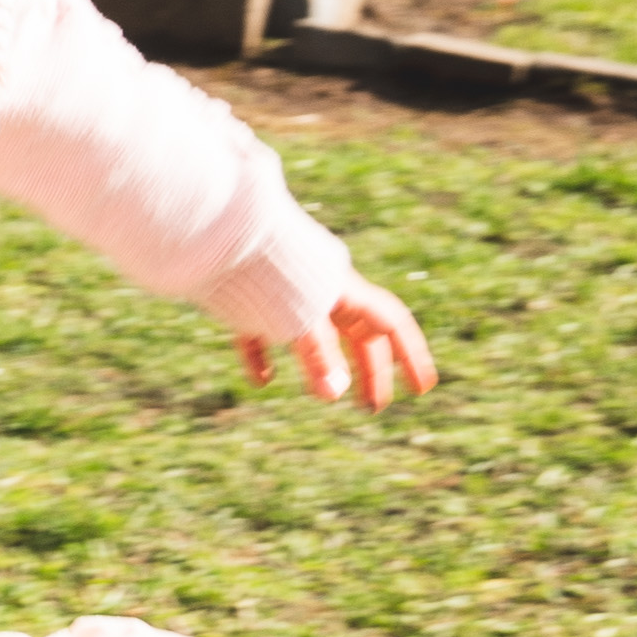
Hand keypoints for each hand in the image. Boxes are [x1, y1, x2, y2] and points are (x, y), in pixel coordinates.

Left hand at [239, 275, 439, 410]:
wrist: (214, 228)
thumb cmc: (266, 271)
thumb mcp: (299, 318)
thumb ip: (319, 356)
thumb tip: (334, 394)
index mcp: (344, 292)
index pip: (390, 324)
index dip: (410, 354)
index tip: (423, 387)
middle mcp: (321, 293)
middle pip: (356, 335)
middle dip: (370, 371)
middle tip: (373, 407)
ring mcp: (286, 297)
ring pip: (315, 337)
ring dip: (325, 368)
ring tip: (328, 397)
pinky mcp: (250, 301)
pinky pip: (263, 334)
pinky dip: (264, 358)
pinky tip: (262, 381)